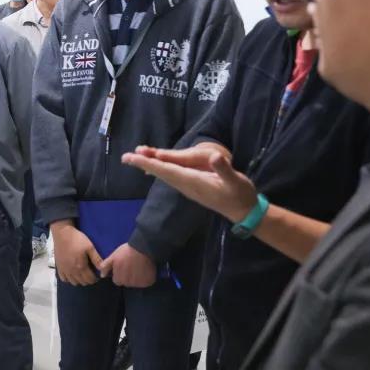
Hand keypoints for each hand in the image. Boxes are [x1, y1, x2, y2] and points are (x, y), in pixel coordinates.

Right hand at [51, 220, 103, 285]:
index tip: (97, 275)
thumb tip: (103, 269)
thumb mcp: (89, 247)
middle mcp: (72, 271)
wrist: (62, 233)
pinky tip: (71, 273)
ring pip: (73, 282)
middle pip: (82, 282)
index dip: (95, 279)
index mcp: (81, 267)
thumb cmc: (77, 239)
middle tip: (91, 273)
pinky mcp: (58, 267)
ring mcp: (64, 270)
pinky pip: (63, 279)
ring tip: (82, 274)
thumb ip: (96, 259)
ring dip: (79, 280)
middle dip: (88, 280)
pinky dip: (69, 279)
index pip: (90, 279)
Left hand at [98, 243, 156, 287]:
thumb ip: (106, 266)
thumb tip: (102, 276)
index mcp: (119, 278)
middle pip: (126, 283)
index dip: (119, 274)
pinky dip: (146, 278)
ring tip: (139, 266)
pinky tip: (146, 269)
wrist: (144, 246)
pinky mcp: (148, 282)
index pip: (117, 281)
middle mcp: (128, 283)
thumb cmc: (127, 250)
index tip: (123, 267)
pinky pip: (146, 282)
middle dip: (128, 277)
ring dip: (137, 277)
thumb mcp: (114, 256)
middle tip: (131, 266)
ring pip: (136, 283)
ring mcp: (139, 283)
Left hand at [122, 144, 256, 222]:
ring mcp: (189, 188)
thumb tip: (215, 156)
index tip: (133, 158)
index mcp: (193, 182)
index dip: (149, 163)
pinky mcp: (193, 188)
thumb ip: (224, 170)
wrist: (244, 213)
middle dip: (144, 164)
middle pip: (161, 173)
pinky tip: (156, 168)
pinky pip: (172, 176)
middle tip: (125, 157)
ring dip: (151, 166)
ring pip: (165, 175)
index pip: (167, 170)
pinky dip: (161, 170)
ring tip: (136, 159)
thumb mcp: (236, 181)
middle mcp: (187, 186)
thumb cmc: (240, 195)